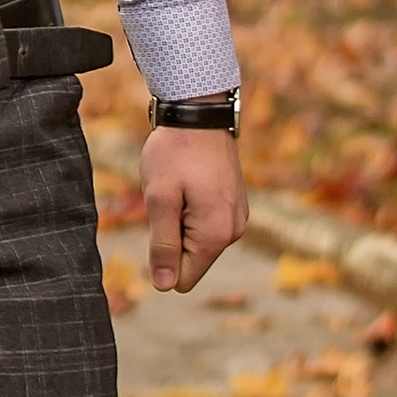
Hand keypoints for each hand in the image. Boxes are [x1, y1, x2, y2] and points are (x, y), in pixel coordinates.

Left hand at [143, 128, 246, 295]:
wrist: (199, 112)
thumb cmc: (176, 152)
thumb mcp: (160, 199)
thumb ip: (163, 245)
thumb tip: (164, 285)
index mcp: (216, 235)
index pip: (183, 278)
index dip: (161, 256)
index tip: (159, 221)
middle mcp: (233, 231)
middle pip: (190, 260)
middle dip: (171, 235)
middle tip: (168, 198)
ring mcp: (237, 216)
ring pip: (196, 240)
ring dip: (180, 220)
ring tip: (179, 187)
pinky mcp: (234, 204)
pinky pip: (205, 223)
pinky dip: (191, 208)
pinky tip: (189, 182)